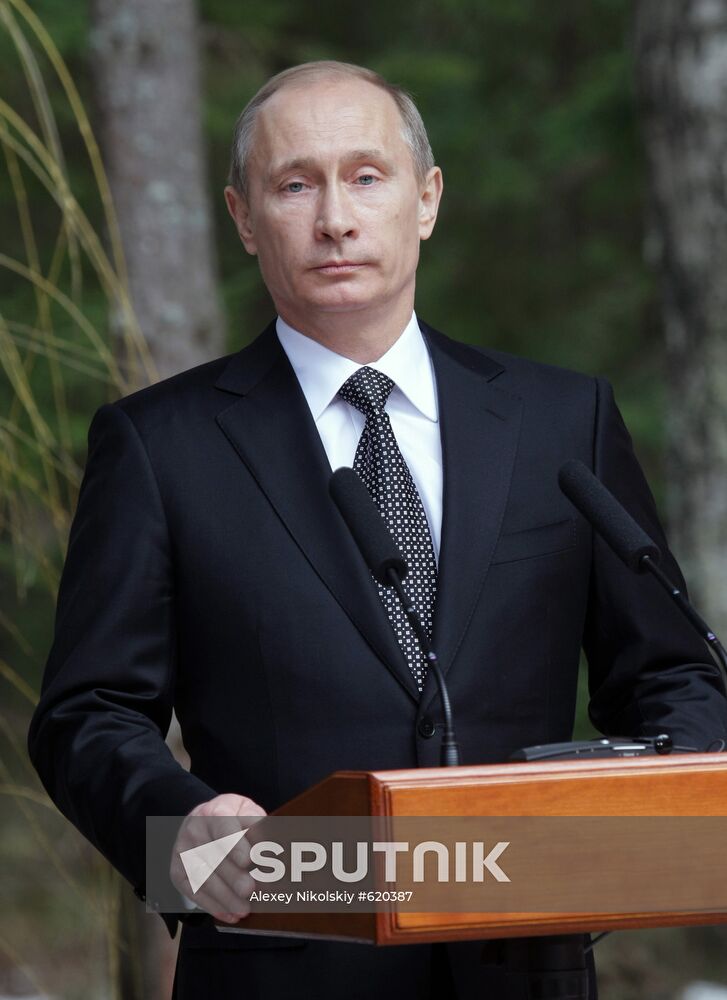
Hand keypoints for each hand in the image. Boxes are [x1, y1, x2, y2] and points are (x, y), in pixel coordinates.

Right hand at [170, 793, 266, 923]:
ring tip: (245, 910)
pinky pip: (194, 891)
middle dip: (233, 877)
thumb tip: (274, 845)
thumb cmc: (232, 818)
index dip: (234, 844)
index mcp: (216, 811)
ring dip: (225, 897)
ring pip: (204, 878)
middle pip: (214, 857)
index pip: (223, 827)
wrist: (202, 820)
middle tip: (251, 891)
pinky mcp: (178, 871)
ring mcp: (183, 851)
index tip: (248, 860)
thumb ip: (258, 825)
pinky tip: (230, 915)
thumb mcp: (246, 811)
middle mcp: (195, 830)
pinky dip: (213, 906)